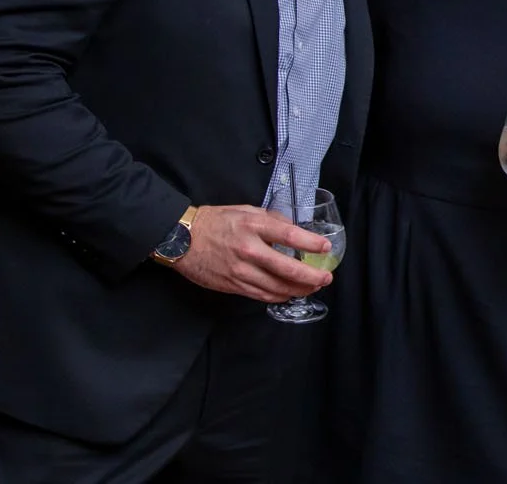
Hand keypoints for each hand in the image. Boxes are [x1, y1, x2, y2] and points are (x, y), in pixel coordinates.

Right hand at [174, 204, 332, 303]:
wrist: (181, 238)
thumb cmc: (214, 221)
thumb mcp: (246, 210)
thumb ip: (271, 219)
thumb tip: (293, 228)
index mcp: (254, 226)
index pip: (290, 236)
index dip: (312, 244)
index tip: (326, 248)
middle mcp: (249, 250)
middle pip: (288, 269)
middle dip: (312, 276)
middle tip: (326, 277)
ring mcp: (241, 270)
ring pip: (277, 287)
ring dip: (299, 290)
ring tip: (312, 288)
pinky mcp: (233, 285)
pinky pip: (261, 295)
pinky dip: (279, 296)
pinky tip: (289, 293)